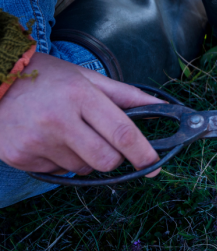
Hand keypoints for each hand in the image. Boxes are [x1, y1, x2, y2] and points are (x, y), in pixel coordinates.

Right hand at [0, 52, 163, 175]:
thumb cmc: (46, 78)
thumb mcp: (87, 78)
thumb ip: (126, 95)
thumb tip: (161, 107)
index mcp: (80, 96)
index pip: (121, 132)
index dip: (143, 152)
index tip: (156, 164)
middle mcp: (58, 120)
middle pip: (106, 159)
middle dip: (115, 157)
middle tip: (106, 141)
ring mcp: (37, 142)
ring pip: (83, 168)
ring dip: (86, 157)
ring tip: (68, 132)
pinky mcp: (21, 158)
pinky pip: (59, 172)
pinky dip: (62, 160)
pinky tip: (49, 139)